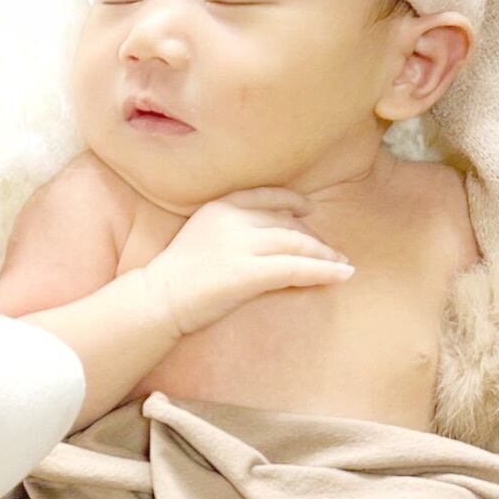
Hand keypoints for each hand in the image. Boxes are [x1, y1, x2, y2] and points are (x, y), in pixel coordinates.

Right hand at [139, 187, 354, 341]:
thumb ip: (227, 233)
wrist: (155, 302)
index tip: (307, 211)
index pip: (266, 195)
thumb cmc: (173, 281)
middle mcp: (233, 219)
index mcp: (219, 206)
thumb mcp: (199, 241)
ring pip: (296, 244)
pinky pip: (296, 269)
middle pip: (286, 222)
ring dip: (324, 254)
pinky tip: (342, 275)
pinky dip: (324, 271)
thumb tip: (259, 243)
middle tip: (333, 251)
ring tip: (343, 265)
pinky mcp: (248, 273)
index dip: (291, 202)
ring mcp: (240, 245)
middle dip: (313, 238)